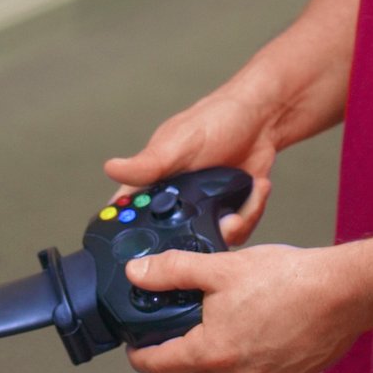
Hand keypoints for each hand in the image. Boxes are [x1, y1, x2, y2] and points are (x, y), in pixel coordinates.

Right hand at [104, 91, 278, 243]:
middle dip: (194, 240)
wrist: (261, 121)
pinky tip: (255, 189)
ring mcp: (204, 212)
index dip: (131, 239)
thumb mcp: (177, 143)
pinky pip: (237, 234)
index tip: (148, 251)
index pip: (130, 218)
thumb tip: (111, 168)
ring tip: (242, 195)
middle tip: (214, 220)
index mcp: (153, 185)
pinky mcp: (230, 217)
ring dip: (230, 224)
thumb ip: (148, 163)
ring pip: (208, 243)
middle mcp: (175, 203)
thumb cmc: (214, 121)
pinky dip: (250, 214)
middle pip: (172, 242)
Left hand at [124, 244, 362, 372]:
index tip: (136, 346)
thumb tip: (139, 273)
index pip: (159, 365)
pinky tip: (270, 321)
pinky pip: (260, 368)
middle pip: (197, 361)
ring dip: (229, 341)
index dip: (141, 354)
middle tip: (203, 304)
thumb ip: (173, 271)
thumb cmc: (288, 280)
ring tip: (246, 306)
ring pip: (230, 364)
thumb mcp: (220, 266)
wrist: (344, 291)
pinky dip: (258, 349)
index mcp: (213, 352)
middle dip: (194, 335)